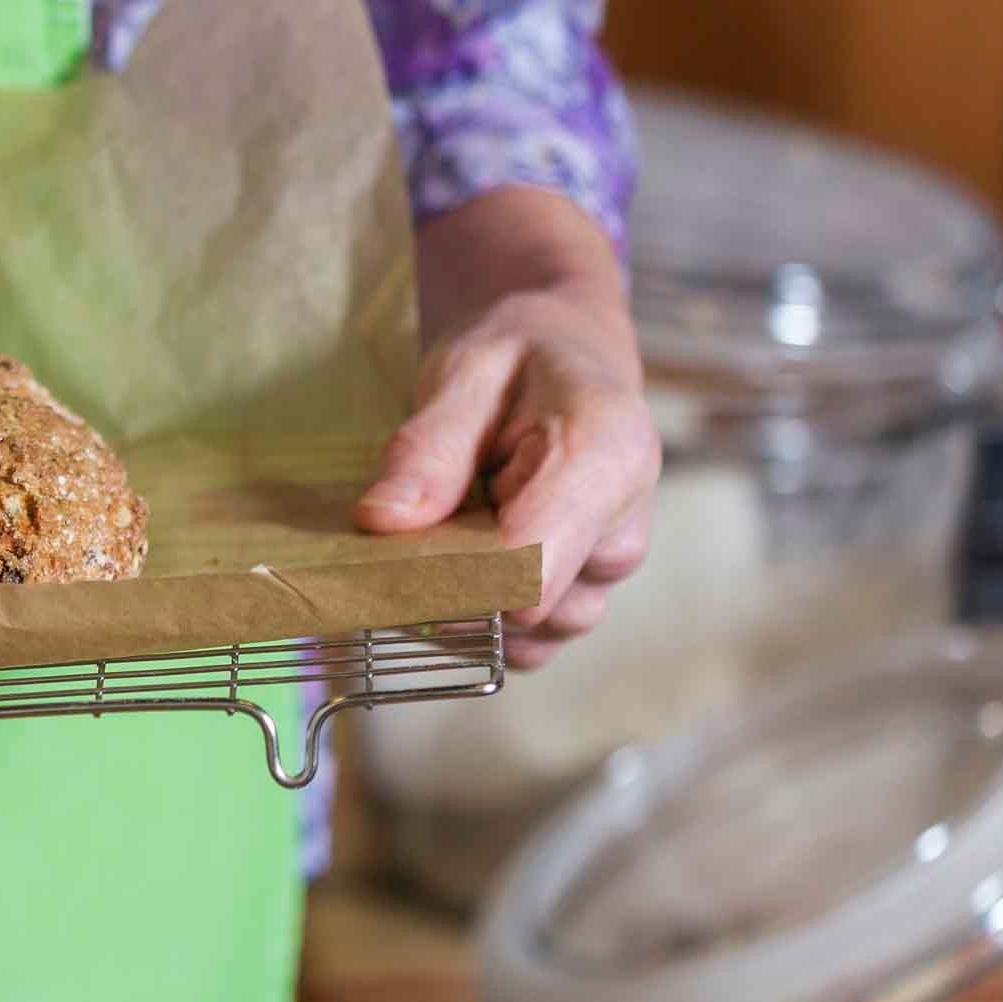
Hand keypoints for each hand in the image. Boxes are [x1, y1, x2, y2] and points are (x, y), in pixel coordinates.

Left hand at [354, 188, 660, 668]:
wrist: (567, 356)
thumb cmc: (519, 357)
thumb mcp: (465, 371)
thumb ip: (428, 447)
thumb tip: (380, 523)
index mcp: (607, 458)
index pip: (531, 565)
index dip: (451, 576)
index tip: (392, 554)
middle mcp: (622, 529)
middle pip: (528, 611)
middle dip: (452, 585)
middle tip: (411, 524)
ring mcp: (605, 574)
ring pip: (526, 639)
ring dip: (465, 603)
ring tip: (443, 527)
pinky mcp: (581, 598)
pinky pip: (525, 645)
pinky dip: (479, 621)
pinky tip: (455, 562)